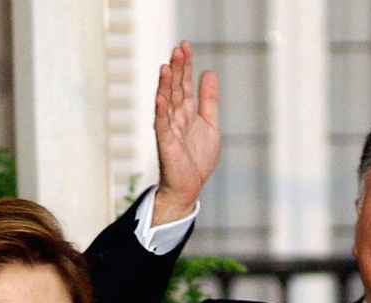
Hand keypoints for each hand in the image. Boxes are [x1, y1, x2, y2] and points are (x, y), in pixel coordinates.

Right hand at [152, 42, 219, 223]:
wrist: (189, 187)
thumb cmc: (197, 159)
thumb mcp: (210, 125)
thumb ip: (209, 101)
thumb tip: (209, 72)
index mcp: (187, 112)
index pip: (185, 84)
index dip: (186, 66)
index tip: (186, 46)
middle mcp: (176, 117)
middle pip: (176, 89)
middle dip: (177, 70)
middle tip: (178, 49)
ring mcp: (170, 130)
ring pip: (167, 104)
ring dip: (166, 86)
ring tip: (167, 68)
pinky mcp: (167, 145)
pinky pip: (162, 126)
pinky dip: (161, 112)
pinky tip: (161, 99)